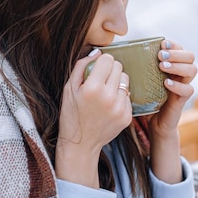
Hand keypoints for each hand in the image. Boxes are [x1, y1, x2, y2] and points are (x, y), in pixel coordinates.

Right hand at [55, 50, 131, 187]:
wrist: (80, 144)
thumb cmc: (71, 115)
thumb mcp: (69, 88)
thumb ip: (81, 66)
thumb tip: (97, 52)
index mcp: (92, 88)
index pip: (108, 59)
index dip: (101, 62)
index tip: (96, 68)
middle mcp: (109, 97)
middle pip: (119, 67)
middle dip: (110, 70)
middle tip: (100, 80)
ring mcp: (120, 108)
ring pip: (126, 80)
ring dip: (117, 82)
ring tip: (105, 93)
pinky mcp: (127, 116)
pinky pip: (128, 96)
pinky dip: (120, 97)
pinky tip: (109, 106)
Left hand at [148, 39, 196, 182]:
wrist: (151, 125)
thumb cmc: (143, 100)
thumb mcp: (139, 81)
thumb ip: (136, 67)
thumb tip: (115, 53)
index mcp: (171, 67)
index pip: (180, 48)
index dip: (174, 44)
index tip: (162, 44)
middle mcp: (180, 75)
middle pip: (190, 56)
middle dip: (177, 53)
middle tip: (161, 56)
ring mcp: (182, 87)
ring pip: (192, 70)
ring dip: (178, 65)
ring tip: (162, 66)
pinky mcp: (181, 101)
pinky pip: (188, 90)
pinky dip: (178, 85)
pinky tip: (166, 83)